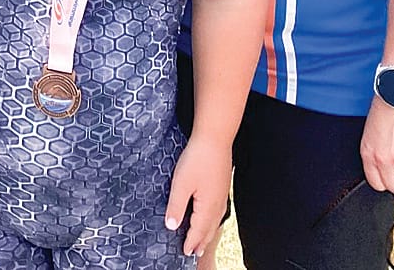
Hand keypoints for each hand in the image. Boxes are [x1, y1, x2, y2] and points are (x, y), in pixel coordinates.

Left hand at [165, 136, 230, 255]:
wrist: (215, 139)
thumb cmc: (197, 159)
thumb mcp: (181, 183)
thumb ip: (176, 206)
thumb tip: (171, 226)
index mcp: (207, 206)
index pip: (198, 231)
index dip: (191, 242)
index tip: (186, 253)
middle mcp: (217, 204)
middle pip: (208, 229)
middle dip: (201, 242)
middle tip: (194, 254)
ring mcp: (222, 195)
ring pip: (214, 221)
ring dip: (207, 233)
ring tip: (202, 241)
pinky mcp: (221, 187)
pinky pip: (217, 211)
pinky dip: (211, 221)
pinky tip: (209, 217)